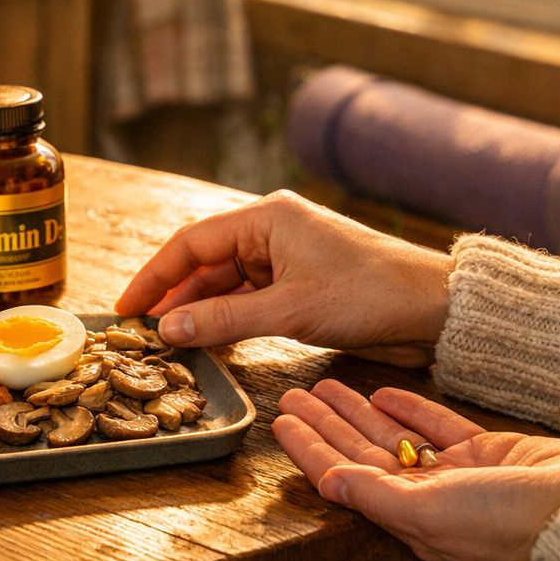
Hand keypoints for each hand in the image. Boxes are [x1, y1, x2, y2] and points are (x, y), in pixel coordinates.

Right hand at [115, 191, 452, 364]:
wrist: (434, 307)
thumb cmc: (369, 294)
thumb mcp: (289, 311)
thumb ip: (223, 321)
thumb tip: (167, 330)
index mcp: (267, 217)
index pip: (191, 242)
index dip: (154, 276)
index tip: (125, 308)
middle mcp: (273, 230)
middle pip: (204, 262)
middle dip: (172, 297)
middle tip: (140, 333)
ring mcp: (287, 257)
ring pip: (225, 284)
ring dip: (198, 312)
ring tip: (166, 344)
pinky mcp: (301, 284)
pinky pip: (249, 300)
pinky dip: (227, 320)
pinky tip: (206, 343)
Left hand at [274, 380, 559, 560]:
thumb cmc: (510, 520)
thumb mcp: (431, 510)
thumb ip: (375, 494)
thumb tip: (326, 482)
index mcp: (410, 517)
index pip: (344, 476)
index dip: (310, 449)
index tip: (282, 422)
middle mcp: (429, 496)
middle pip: (361, 452)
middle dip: (325, 423)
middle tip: (293, 392)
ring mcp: (458, 473)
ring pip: (394, 436)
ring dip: (359, 411)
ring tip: (326, 385)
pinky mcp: (487, 450)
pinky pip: (437, 426)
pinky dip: (409, 408)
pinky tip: (384, 392)